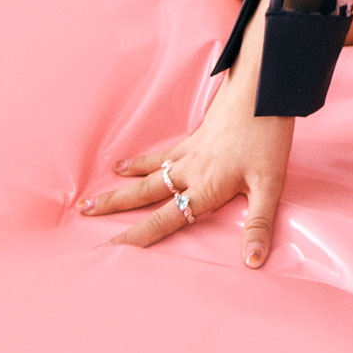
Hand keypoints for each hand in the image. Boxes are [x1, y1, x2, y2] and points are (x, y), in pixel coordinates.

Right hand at [77, 13, 292, 268]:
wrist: (261, 90)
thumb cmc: (267, 137)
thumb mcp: (270, 185)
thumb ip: (259, 224)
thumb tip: (252, 262)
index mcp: (204, 189)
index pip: (163, 221)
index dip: (137, 238)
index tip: (108, 251)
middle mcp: (190, 172)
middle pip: (145, 194)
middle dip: (114, 207)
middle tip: (83, 212)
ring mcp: (190, 152)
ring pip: (149, 172)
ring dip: (124, 182)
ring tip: (99, 191)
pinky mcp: (196, 136)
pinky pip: (163, 153)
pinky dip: (144, 159)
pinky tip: (132, 159)